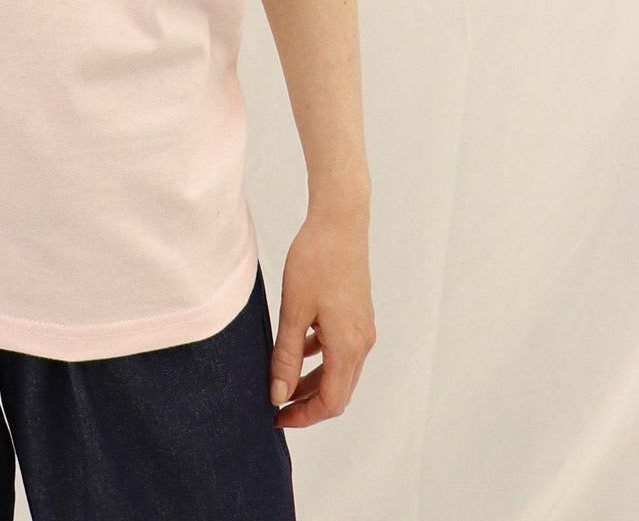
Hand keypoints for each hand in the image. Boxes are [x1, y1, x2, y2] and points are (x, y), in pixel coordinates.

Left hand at [269, 206, 375, 426]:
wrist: (339, 222)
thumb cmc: (316, 260)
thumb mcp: (294, 310)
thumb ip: (286, 355)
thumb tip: (278, 394)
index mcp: (348, 346)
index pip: (331, 402)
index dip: (303, 416)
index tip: (276, 416)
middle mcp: (362, 343)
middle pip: (338, 391)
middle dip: (307, 403)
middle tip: (275, 403)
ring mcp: (363, 328)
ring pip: (339, 371)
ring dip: (313, 381)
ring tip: (281, 378)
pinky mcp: (358, 315)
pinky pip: (341, 349)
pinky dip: (321, 357)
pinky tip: (298, 346)